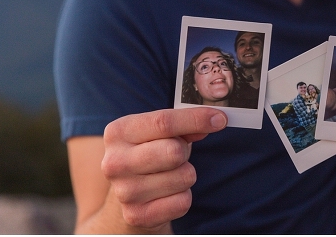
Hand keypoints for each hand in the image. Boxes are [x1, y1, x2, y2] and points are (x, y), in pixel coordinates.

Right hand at [100, 108, 226, 231]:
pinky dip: (183, 196)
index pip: (164, 122)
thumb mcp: (160, 132)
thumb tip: (213, 120)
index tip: (220, 119)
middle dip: (185, 152)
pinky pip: (182, 202)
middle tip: (178, 154)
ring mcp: (124, 192)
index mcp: (118, 132)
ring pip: (184, 177)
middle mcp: (115, 162)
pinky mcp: (137, 215)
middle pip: (174, 152)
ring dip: (186, 175)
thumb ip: (184, 124)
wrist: (128, 195)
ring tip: (169, 175)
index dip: (196, 119)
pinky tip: (167, 193)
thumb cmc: (150, 154)